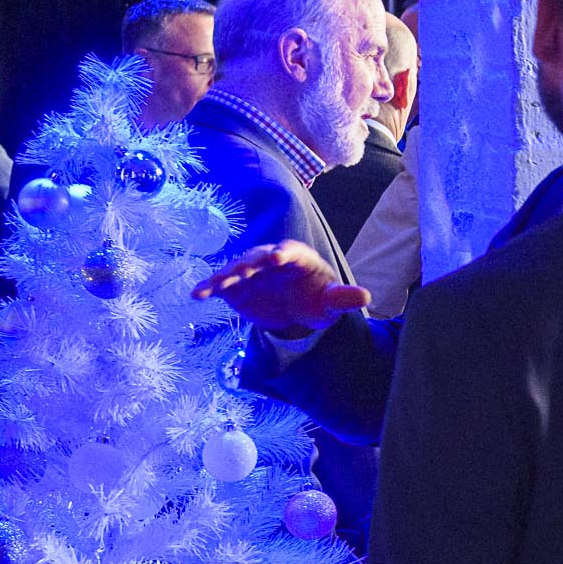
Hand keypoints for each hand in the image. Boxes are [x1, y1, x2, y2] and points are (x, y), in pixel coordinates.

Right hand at [193, 243, 367, 336]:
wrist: (297, 311)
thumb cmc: (318, 300)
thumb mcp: (332, 302)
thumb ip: (344, 298)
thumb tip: (366, 296)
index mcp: (297, 258)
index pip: (290, 251)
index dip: (283, 253)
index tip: (277, 257)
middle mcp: (269, 260)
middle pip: (257, 258)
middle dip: (250, 264)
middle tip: (242, 271)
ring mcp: (250, 273)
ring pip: (234, 270)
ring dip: (224, 276)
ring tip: (213, 286)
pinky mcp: (235, 288)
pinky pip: (219, 286)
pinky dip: (208, 289)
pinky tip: (196, 295)